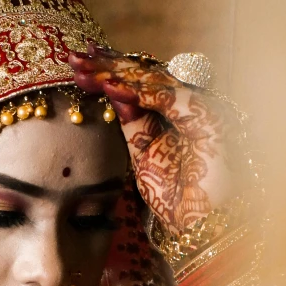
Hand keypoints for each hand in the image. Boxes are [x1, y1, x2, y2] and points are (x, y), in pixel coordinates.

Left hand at [68, 45, 243, 234]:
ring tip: (87, 70)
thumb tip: (114, 95)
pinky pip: (169, 100)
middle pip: (147, 75)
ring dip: (118, 74)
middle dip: (109, 65)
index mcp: (177, 112)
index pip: (142, 82)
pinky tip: (111, 88)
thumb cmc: (176, 198)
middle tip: (76, 57)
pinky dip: (138, 93)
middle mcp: (191, 104)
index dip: (112, 71)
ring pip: (155, 82)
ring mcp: (202, 110)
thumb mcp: (144, 157)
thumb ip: (133, 125)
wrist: (201, 228)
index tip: (80, 64)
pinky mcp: (209, 121)